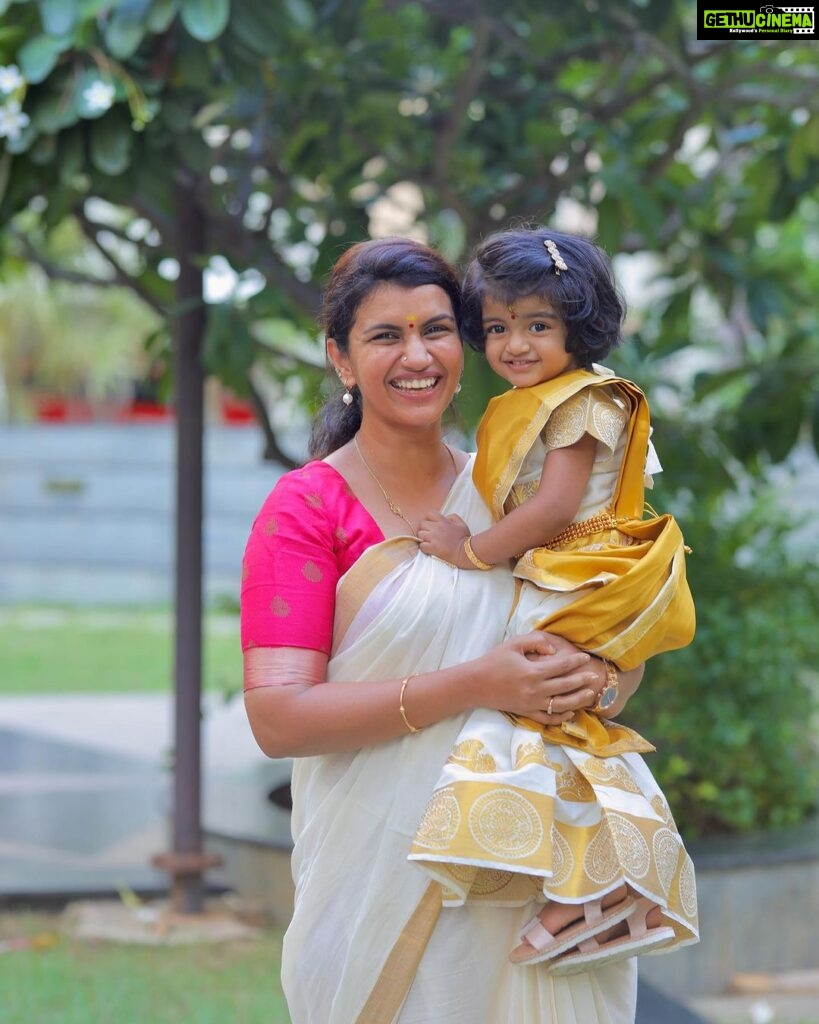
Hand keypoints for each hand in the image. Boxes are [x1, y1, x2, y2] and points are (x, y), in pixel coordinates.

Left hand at [418, 511, 469, 566]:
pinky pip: (421, 545)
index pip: (429, 514)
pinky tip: (429, 548)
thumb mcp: (461, 524)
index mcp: (444, 521)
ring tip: (428, 541)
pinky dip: (424, 547)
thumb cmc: (465, 538)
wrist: (466, 552)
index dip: (429, 519)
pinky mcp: (433, 548)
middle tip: (429, 534)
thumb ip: (453, 517)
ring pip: (420, 534)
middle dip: (424, 529)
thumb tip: (445, 517)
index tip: (432, 525)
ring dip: (423, 538)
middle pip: (422, 524)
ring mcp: (434, 538)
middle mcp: (437, 528)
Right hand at [473, 632, 599, 725]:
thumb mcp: (513, 644)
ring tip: (589, 695)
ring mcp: (531, 704)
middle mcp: (535, 690)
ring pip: (561, 705)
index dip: (575, 661)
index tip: (585, 657)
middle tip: (595, 676)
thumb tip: (554, 650)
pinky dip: (561, 717)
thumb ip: (535, 642)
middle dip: (582, 681)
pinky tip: (570, 712)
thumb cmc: (494, 661)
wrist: (475, 683)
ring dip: (578, 700)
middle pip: (566, 686)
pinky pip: (548, 719)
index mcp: (533, 672)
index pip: (561, 666)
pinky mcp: (526, 712)